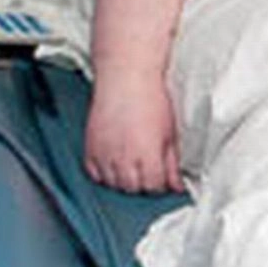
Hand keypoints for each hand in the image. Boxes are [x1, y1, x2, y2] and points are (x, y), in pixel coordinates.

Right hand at [84, 76, 184, 193]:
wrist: (126, 78)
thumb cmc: (150, 99)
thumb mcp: (170, 133)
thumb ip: (172, 162)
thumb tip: (177, 183)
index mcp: (147, 156)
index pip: (153, 187)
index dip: (161, 184)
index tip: (163, 178)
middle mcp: (123, 158)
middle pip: (132, 188)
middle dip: (143, 185)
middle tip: (149, 173)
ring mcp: (104, 154)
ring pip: (112, 184)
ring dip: (124, 181)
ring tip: (133, 168)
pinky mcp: (90, 147)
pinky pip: (93, 173)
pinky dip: (103, 174)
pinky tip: (114, 165)